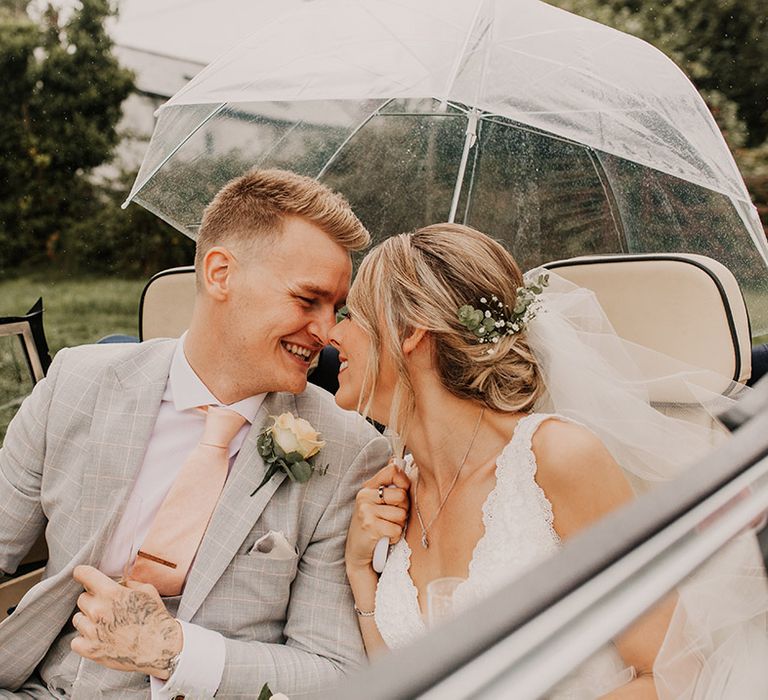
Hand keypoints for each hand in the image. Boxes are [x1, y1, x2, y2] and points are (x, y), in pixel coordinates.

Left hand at [71, 565, 182, 679]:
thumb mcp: (147, 591)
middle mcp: (97, 610)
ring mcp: (92, 631)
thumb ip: (128, 584)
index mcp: (111, 592)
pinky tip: (99, 638)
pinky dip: (85, 639)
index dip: (82, 573)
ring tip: (105, 624)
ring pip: (77, 619)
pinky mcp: (89, 650)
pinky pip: (75, 641)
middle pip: (82, 598)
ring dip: (88, 619)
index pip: (84, 574)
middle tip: (107, 607)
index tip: (82, 575)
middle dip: (93, 600)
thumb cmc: (155, 619)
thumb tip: (118, 584)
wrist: (159, 647)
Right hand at [346, 459, 409, 573]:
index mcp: (367, 487)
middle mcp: (364, 496)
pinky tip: (384, 537)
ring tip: (386, 528)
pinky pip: (396, 529)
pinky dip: (394, 537)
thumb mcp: (376, 502)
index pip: (393, 470)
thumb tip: (396, 460)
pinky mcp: (370, 527)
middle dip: (403, 510)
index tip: (402, 493)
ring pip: (401, 515)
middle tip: (390, 518)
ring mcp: (366, 511)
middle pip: (402, 496)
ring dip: (398, 525)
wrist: (357, 552)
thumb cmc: (372, 525)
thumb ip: (387, 484)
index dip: (404, 482)